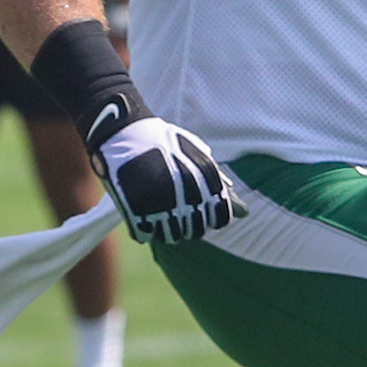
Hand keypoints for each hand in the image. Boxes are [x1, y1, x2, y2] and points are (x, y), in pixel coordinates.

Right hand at [90, 112, 240, 245]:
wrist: (121, 129)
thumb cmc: (162, 142)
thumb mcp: (196, 154)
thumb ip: (220, 184)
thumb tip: (245, 213)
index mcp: (203, 177)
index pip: (220, 217)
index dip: (211, 217)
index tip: (198, 207)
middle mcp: (184, 192)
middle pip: (196, 231)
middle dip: (188, 224)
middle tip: (173, 207)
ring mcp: (159, 202)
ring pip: (171, 236)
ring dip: (165, 229)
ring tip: (156, 210)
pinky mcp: (133, 208)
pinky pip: (144, 235)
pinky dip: (142, 229)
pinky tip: (139, 212)